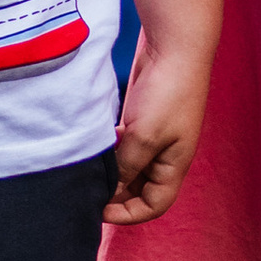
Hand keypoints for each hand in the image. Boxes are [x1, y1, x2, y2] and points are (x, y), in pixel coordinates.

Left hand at [104, 34, 213, 226]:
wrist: (174, 45)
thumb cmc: (168, 93)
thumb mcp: (143, 137)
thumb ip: (125, 167)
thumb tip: (107, 191)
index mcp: (174, 164)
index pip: (154, 205)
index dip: (128, 214)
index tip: (100, 210)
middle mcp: (164, 154)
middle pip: (139, 189)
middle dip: (115, 193)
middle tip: (87, 189)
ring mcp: (152, 135)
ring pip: (128, 166)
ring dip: (109, 169)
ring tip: (88, 167)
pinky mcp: (140, 118)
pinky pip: (122, 145)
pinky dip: (108, 149)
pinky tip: (94, 142)